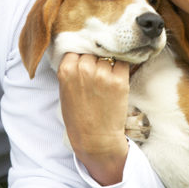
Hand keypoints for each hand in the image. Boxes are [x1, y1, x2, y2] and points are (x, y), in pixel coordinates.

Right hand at [57, 53, 130, 184]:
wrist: (95, 139)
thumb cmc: (78, 117)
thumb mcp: (65, 91)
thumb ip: (71, 70)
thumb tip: (83, 51)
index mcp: (66, 70)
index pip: (77, 48)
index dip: (83, 54)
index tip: (86, 61)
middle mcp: (84, 69)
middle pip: (93, 51)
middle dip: (95, 58)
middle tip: (98, 73)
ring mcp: (102, 74)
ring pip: (108, 56)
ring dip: (109, 63)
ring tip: (107, 79)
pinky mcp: (119, 80)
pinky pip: (123, 63)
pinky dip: (122, 67)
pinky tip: (118, 77)